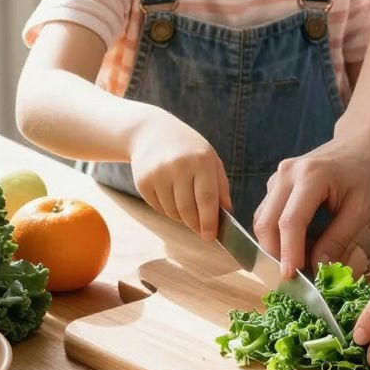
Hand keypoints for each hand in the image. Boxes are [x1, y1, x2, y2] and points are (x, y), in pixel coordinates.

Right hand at [129, 109, 230, 238]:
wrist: (151, 133)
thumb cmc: (188, 149)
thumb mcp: (210, 159)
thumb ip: (221, 186)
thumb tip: (226, 213)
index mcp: (201, 160)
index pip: (207, 198)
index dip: (209, 221)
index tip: (210, 237)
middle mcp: (178, 166)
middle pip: (188, 210)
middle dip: (196, 225)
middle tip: (201, 230)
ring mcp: (158, 174)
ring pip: (172, 211)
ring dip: (181, 216)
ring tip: (186, 204)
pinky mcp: (143, 182)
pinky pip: (158, 207)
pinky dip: (167, 209)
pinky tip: (170, 195)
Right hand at [255, 128, 369, 276]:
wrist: (368, 140)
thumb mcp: (362, 209)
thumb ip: (338, 239)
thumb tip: (317, 268)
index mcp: (311, 176)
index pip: (289, 223)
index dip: (288, 254)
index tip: (291, 280)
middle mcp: (286, 174)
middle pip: (266, 223)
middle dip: (274, 255)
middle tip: (292, 281)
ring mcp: (278, 176)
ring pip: (262, 219)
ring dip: (274, 246)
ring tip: (298, 265)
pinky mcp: (278, 183)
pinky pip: (268, 213)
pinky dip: (277, 234)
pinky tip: (298, 247)